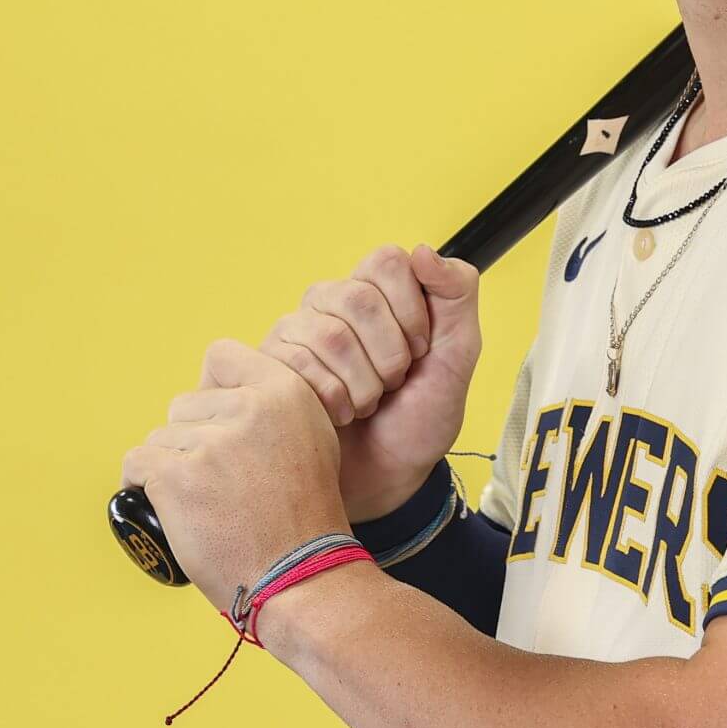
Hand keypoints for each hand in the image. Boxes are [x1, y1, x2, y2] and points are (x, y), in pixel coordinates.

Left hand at [119, 339, 350, 615]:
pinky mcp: (176, 477)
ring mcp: (210, 442)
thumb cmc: (305, 517)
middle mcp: (248, 407)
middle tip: (222, 483)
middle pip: (184, 404)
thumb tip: (223, 395)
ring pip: (160, 438)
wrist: (300, 575)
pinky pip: (136, 464)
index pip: (221, 356)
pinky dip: (141, 484)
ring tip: (206, 504)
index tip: (219, 424)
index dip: (212, 389)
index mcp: (285, 391)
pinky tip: (164, 505)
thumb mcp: (314, 438)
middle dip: (193, 439)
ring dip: (171, 467)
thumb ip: (274, 407)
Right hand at [252, 243, 482, 522]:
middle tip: (392, 384)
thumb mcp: (458, 356)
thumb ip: (455, 295)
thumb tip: (423, 250)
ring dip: (361, 384)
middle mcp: (330, 301)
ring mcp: (295, 331)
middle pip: (357, 297)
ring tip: (366, 404)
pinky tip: (337, 416)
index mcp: (376, 290)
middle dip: (389, 355)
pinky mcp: (267, 365)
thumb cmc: (421, 417)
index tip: (420, 350)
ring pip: (328, 334)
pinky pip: (296, 366)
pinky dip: (332, 402)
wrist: (387, 477)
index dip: (411, 310)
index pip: (387, 261)